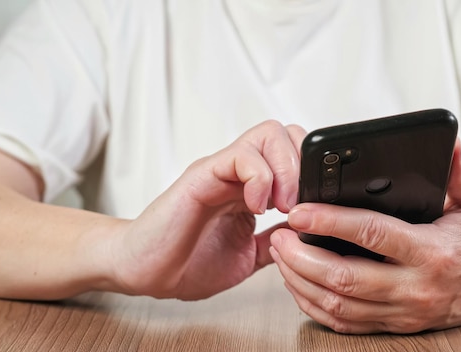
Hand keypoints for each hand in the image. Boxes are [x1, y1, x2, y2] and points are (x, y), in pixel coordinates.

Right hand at [105, 120, 305, 299]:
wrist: (145, 272)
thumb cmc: (188, 262)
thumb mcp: (248, 256)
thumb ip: (275, 240)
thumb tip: (308, 231)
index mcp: (252, 188)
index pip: (295, 154)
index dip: (313, 174)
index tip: (316, 208)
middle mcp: (238, 172)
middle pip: (287, 134)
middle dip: (305, 165)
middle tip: (301, 204)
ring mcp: (221, 170)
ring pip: (269, 134)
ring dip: (286, 169)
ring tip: (282, 205)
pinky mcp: (202, 174)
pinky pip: (240, 155)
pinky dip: (260, 177)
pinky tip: (256, 207)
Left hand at [270, 141, 460, 333]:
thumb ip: (458, 168)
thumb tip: (444, 139)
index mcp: (434, 251)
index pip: (373, 235)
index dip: (330, 222)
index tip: (299, 211)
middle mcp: (417, 288)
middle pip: (345, 278)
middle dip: (302, 257)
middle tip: (278, 235)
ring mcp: (405, 312)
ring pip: (339, 305)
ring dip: (301, 281)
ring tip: (280, 256)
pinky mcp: (397, 325)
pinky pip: (346, 324)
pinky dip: (315, 305)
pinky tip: (299, 283)